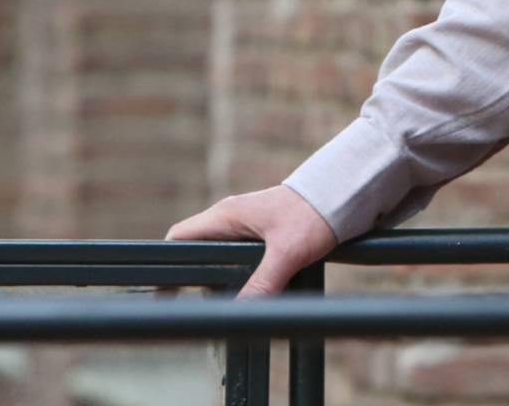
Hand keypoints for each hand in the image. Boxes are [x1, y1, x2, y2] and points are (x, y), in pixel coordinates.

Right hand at [168, 185, 337, 296]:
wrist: (343, 194)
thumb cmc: (314, 213)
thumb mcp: (287, 253)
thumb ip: (263, 284)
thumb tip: (240, 314)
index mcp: (225, 216)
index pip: (178, 238)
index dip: (167, 265)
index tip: (164, 293)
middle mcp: (229, 219)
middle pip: (195, 251)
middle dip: (193, 279)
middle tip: (197, 306)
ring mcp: (244, 225)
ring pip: (216, 257)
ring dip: (219, 279)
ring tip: (224, 303)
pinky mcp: (260, 234)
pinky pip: (236, 258)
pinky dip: (237, 276)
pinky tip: (247, 293)